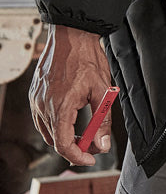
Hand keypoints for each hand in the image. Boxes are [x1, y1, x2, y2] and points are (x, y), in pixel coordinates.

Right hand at [29, 24, 113, 166]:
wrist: (72, 35)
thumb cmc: (87, 59)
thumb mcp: (102, 91)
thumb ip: (102, 120)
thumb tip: (102, 144)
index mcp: (60, 107)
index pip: (63, 145)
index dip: (77, 157)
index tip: (90, 158)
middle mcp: (43, 106)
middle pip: (55, 141)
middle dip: (75, 147)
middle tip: (93, 143)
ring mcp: (36, 100)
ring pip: (47, 131)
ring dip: (65, 136)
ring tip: (85, 131)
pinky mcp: (34, 94)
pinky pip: (42, 118)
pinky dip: (56, 124)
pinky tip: (71, 118)